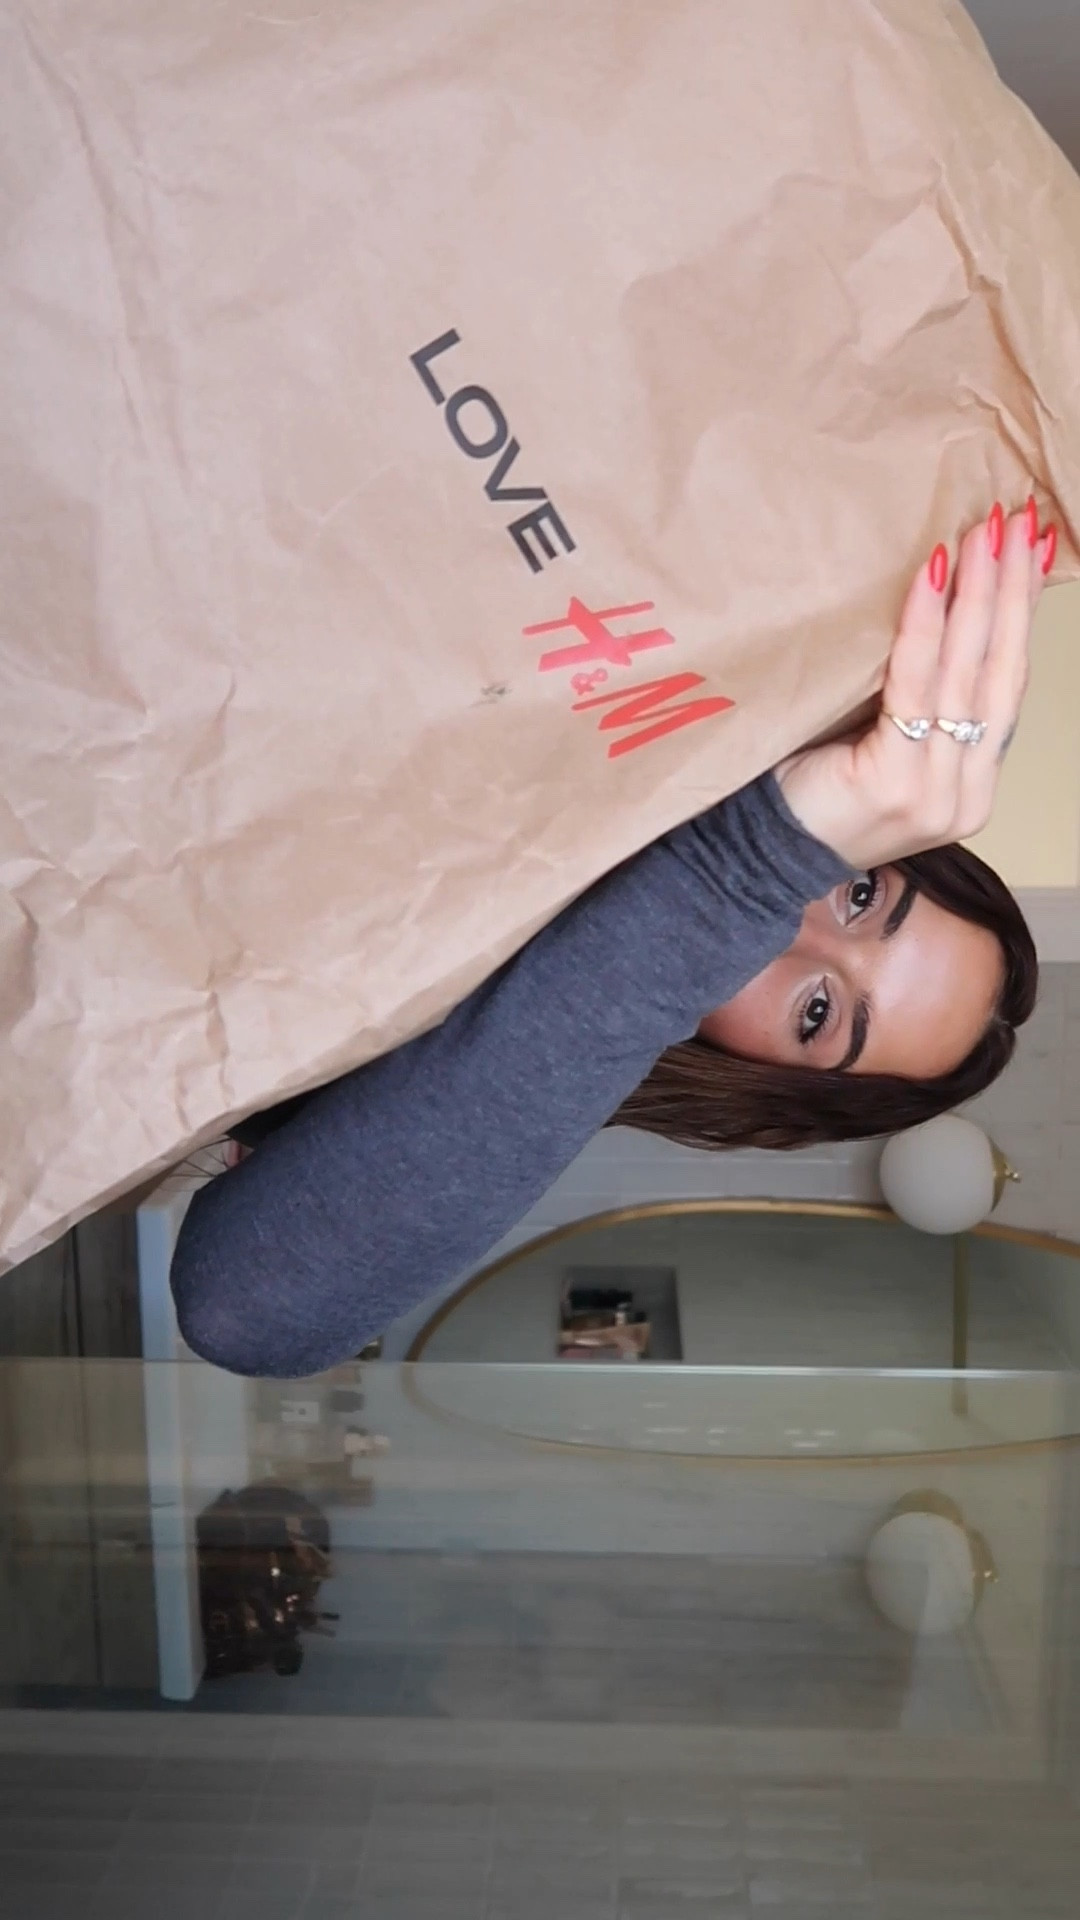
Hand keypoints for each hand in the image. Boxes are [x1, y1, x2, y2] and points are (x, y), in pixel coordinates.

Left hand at [775, 502, 1055, 871]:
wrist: (759, 854)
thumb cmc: (810, 789)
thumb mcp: (883, 742)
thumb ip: (921, 701)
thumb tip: (943, 605)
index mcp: (971, 785)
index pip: (1008, 687)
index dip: (1022, 615)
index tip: (1031, 550)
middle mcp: (964, 794)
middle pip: (1000, 674)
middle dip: (1012, 591)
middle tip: (1017, 521)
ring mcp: (935, 793)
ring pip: (966, 675)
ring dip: (979, 594)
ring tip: (984, 533)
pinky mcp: (896, 783)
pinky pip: (914, 686)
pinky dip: (924, 625)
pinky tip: (930, 575)